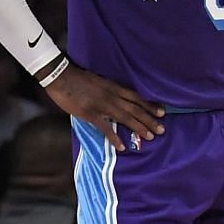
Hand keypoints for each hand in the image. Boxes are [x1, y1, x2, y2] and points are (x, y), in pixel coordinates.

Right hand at [44, 64, 164, 151]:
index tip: (162, 112)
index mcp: (114, 87)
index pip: (137, 97)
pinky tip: (122, 146)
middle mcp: (112, 96)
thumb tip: (116, 96)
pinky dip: (115, 138)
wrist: (61, 76)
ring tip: (151, 137)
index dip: (150, 105)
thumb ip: (108, 89)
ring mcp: (102, 105)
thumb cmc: (77, 77)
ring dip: (139, 127)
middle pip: (135, 109)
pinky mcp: (91, 114)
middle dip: (149, 120)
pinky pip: (106, 128)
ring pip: (126, 118)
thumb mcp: (98, 80)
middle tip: (162, 130)